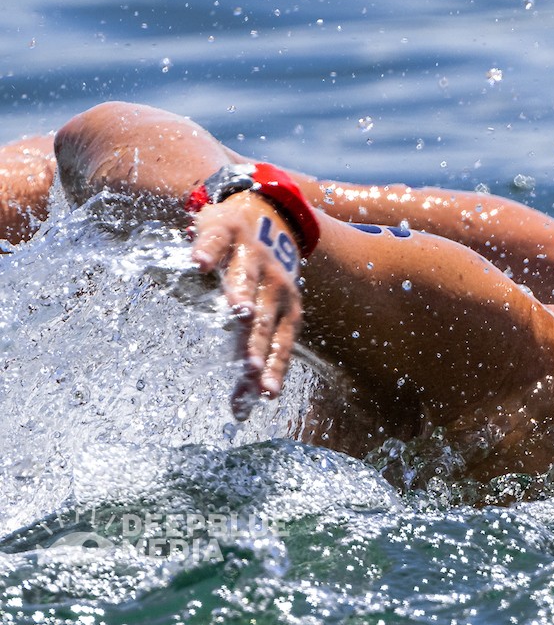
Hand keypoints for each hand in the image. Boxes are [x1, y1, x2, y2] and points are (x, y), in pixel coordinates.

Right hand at [189, 193, 304, 419]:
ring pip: (245, 276)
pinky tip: (197, 265)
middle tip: (249, 366)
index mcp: (285, 305)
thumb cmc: (258, 278)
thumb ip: (248, 362)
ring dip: (242, 293)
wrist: (264, 209)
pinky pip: (215, 242)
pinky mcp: (225, 228)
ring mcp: (250, 254)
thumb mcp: (261, 316)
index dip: (274, 367)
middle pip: (264, 316)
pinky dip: (208, 252)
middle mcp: (272, 281)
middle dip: (257, 341)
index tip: (266, 395)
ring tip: (236, 310)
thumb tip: (241, 415)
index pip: (281, 342)